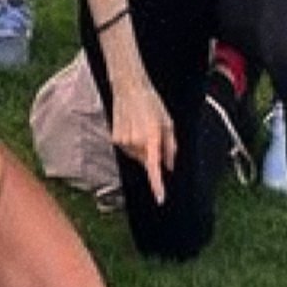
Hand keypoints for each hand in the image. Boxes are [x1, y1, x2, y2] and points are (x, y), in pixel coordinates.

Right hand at [109, 78, 175, 205]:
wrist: (129, 87)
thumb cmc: (152, 103)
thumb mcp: (168, 123)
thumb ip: (171, 147)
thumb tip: (170, 166)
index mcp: (151, 136)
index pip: (154, 166)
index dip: (157, 184)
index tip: (160, 198)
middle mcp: (136, 141)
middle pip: (147, 160)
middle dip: (153, 154)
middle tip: (155, 135)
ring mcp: (123, 140)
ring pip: (137, 155)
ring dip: (142, 147)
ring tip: (142, 126)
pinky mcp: (115, 138)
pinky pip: (128, 149)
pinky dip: (132, 143)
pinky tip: (132, 127)